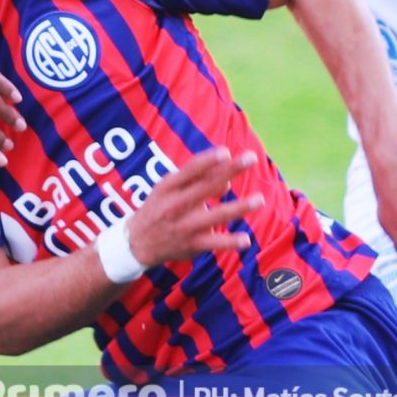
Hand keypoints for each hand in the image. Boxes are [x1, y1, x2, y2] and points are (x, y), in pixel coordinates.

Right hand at [126, 148, 262, 266]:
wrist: (137, 243)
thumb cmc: (159, 208)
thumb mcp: (169, 190)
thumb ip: (196, 181)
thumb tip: (228, 180)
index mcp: (169, 187)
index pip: (190, 170)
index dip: (208, 160)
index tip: (226, 151)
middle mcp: (176, 205)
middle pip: (207, 185)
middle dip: (230, 170)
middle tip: (252, 158)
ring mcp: (185, 226)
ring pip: (215, 215)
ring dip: (238, 207)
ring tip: (259, 200)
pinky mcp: (192, 244)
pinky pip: (214, 242)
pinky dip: (230, 242)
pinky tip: (245, 240)